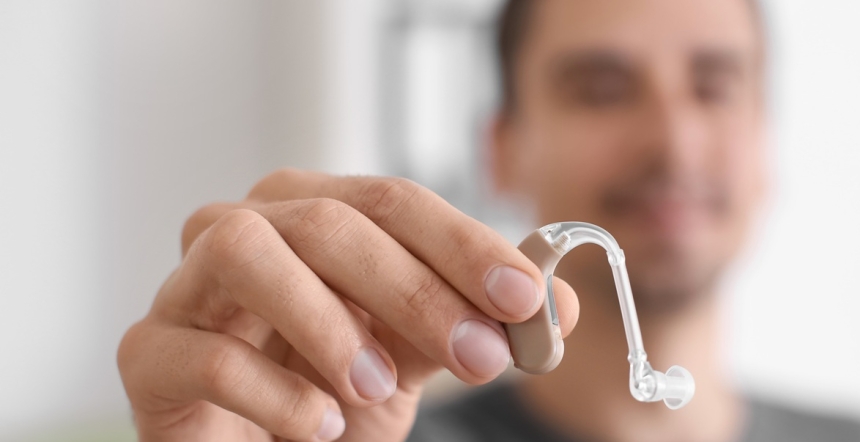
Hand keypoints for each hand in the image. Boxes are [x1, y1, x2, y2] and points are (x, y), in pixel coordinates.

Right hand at [117, 169, 579, 440]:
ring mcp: (188, 287)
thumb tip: (558, 303)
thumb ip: (478, 320)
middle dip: (415, 289)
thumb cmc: (338, 389)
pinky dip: (272, 391)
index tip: (525, 300)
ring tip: (375, 387)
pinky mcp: (148, 354)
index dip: (465, 246)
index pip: (394, 201)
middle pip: (328, 221)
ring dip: (326, 320)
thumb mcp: (421, 351)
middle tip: (480, 356)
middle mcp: (249, 229)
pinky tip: (319, 426)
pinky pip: (200, 352)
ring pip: (244, 251)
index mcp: (317, 212)